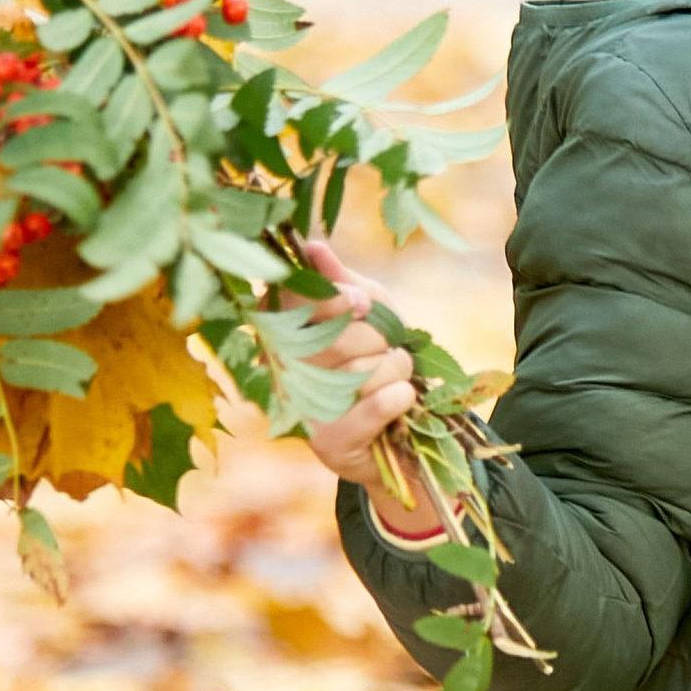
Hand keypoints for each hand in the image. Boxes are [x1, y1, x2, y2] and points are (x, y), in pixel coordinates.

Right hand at [293, 235, 445, 542]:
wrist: (399, 440)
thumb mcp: (369, 317)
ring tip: (395, 383)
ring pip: (367, 369)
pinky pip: (376, 404)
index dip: (334, 298)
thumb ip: (342, 283)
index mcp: (290, 337)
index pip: (297, 303)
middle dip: (381, 341)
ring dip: (398, 372)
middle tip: (387, 354)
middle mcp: (288, 374)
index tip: (361, 304)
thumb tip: (312, 246)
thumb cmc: (378, 367)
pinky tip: (402, 401)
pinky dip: (401, 398)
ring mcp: (305, 410)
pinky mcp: (329, 444)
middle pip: (343, 336)